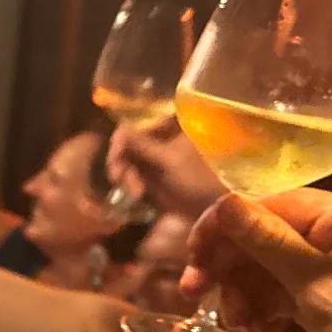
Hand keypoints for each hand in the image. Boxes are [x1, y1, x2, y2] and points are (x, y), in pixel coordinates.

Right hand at [108, 122, 222, 218]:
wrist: (215, 210)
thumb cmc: (198, 179)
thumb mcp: (169, 160)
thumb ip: (141, 144)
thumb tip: (119, 129)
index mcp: (174, 127)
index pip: (140, 121)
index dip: (124, 135)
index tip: (116, 151)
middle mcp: (165, 139)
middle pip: (131, 140)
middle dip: (122, 158)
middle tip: (117, 176)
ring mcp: (159, 158)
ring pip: (129, 158)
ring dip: (125, 174)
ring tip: (134, 191)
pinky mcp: (155, 177)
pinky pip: (134, 174)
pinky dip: (131, 183)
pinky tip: (136, 194)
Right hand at [182, 190, 331, 331]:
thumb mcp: (319, 287)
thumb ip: (269, 242)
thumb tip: (224, 203)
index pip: (270, 204)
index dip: (225, 226)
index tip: (192, 255)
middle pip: (263, 237)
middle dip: (230, 267)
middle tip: (194, 293)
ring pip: (267, 268)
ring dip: (245, 296)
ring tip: (240, 327)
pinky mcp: (328, 297)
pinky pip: (282, 293)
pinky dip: (265, 312)